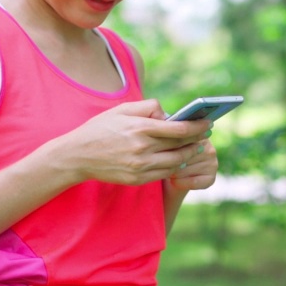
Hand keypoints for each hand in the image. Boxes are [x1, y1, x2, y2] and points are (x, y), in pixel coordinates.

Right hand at [54, 100, 211, 185]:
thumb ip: (147, 107)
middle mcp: (143, 149)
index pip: (179, 128)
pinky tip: (180, 160)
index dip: (197, 126)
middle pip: (181, 146)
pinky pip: (164, 174)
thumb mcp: (121, 110)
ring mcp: (141, 166)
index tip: (208, 123)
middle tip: (206, 134)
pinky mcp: (138, 179)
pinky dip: (175, 167)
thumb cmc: (100, 129)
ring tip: (196, 147)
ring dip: (189, 155)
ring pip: (176, 162)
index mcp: (140, 128)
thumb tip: (167, 112)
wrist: (78, 156)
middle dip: (197, 140)